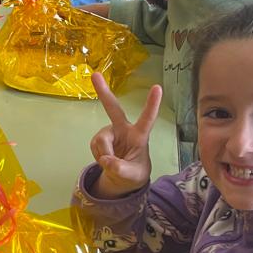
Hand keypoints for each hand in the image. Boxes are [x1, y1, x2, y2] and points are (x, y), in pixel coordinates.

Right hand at [89, 74, 161, 197]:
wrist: (122, 177)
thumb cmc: (134, 172)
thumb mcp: (132, 176)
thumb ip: (121, 169)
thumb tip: (107, 160)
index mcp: (139, 135)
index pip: (147, 119)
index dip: (152, 104)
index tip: (157, 87)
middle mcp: (123, 129)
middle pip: (112, 108)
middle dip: (103, 92)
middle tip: (94, 74)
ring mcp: (110, 132)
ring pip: (101, 140)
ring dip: (103, 154)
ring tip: (112, 163)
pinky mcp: (100, 138)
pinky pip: (94, 146)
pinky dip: (98, 155)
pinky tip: (105, 158)